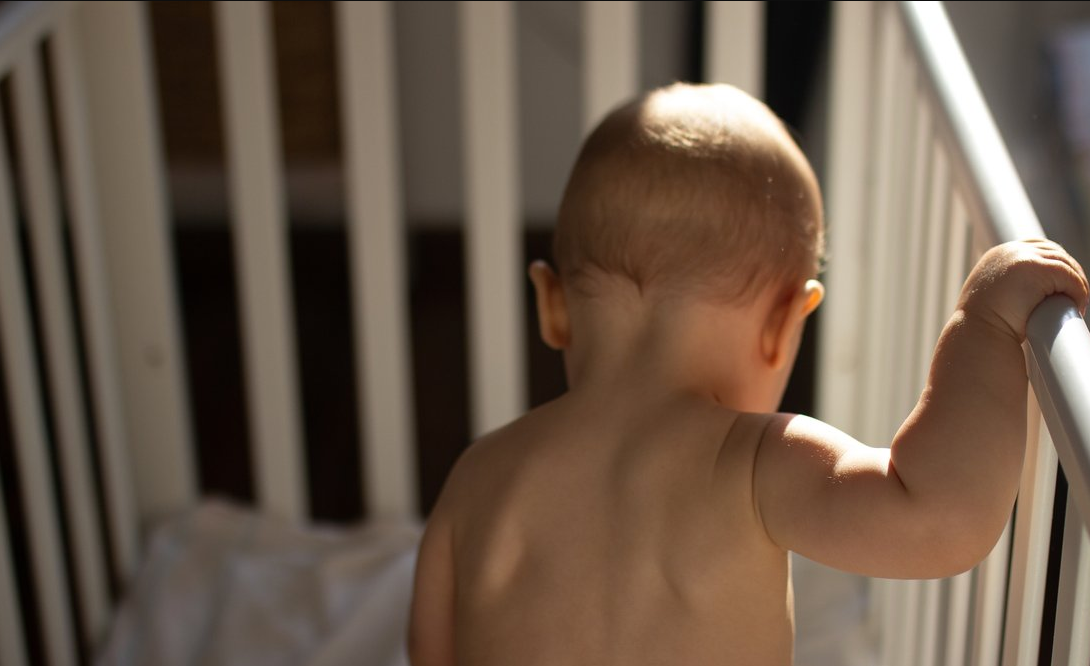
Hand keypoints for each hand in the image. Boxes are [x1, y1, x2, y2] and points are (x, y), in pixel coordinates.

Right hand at [958, 240, 1088, 340]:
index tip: (1061, 283)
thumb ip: (1006, 285)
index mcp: (997, 255)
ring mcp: (1022, 257)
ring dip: (1076, 284)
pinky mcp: (1038, 269)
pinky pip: (1070, 277)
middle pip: (1053, 251)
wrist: (979, 333)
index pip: (1035, 246)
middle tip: (1074, 295)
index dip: (1053, 261)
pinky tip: (1078, 306)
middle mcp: (1009, 251)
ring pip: (1065, 264)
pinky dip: (1078, 291)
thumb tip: (1025, 291)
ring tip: (1077, 304)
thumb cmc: (983, 324)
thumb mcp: (991, 295)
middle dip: (1068, 271)